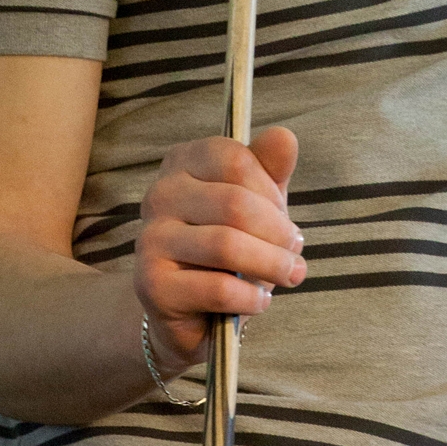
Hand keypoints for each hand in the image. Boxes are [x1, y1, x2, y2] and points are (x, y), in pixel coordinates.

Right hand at [133, 126, 304, 375]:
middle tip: (296, 252)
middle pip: (235, 204)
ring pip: (226, 246)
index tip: (285, 217)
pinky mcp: (151, 284)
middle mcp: (160, 194)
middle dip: (278, 232)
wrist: (190, 310)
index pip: (237, 161)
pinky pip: (216, 288)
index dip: (271, 191)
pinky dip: (250, 298)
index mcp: (184, 161)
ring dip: (271, 264)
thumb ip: (270, 168)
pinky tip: (259, 301)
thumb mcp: (258, 202)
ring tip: (290, 275)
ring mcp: (150, 239)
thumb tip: (284, 136)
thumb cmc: (230, 245)